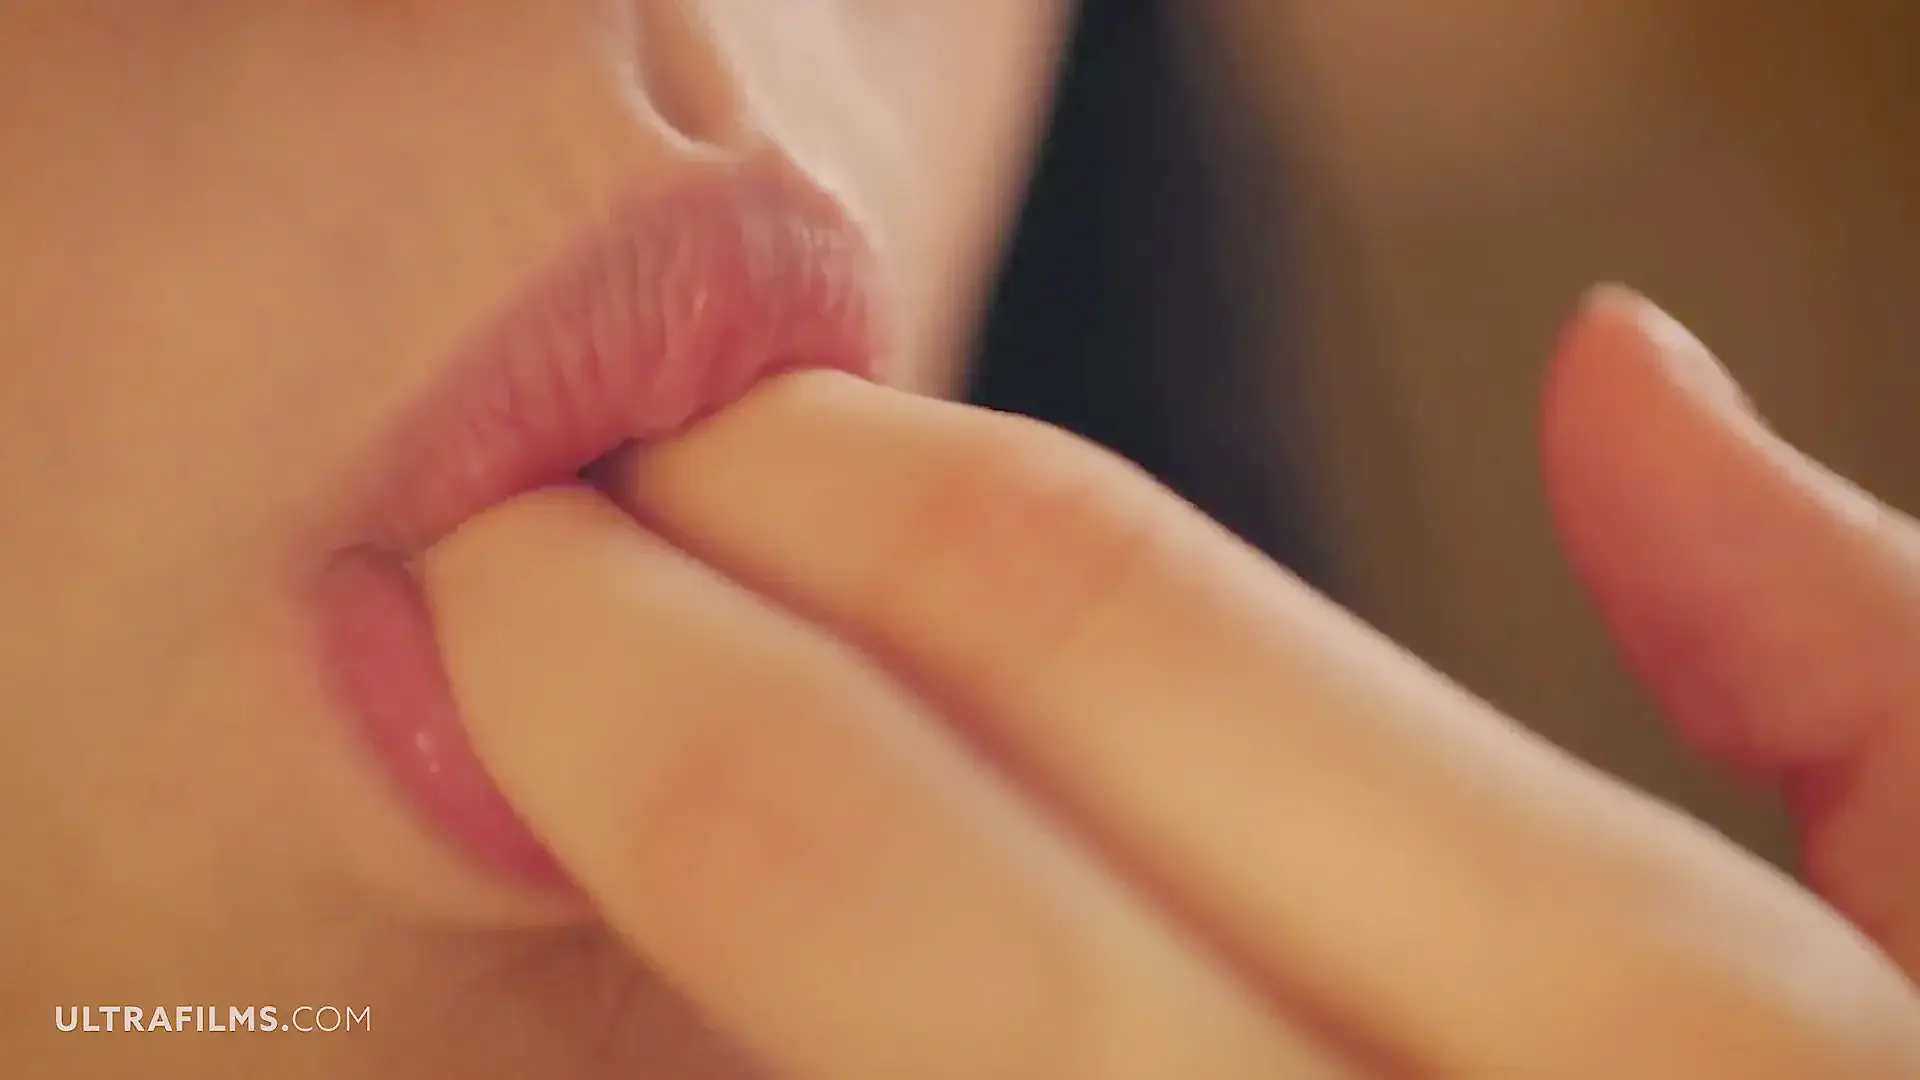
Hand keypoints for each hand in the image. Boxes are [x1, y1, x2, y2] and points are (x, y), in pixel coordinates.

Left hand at [422, 288, 1919, 1076]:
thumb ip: (1857, 677)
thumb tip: (1611, 373)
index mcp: (1668, 1064)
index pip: (1111, 630)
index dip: (851, 491)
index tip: (701, 438)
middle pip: (873, 884)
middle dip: (629, 668)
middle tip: (505, 563)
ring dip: (628, 945)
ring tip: (548, 799)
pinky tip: (685, 1044)